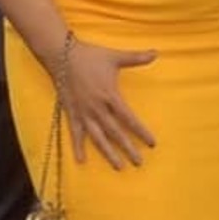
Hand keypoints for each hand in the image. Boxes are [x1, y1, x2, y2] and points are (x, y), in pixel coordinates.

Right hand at [59, 40, 157, 168]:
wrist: (61, 56)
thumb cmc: (90, 56)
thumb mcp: (115, 56)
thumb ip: (136, 57)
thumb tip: (156, 53)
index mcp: (110, 96)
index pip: (129, 119)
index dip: (141, 132)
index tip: (152, 143)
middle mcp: (97, 108)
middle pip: (115, 133)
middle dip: (128, 148)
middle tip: (139, 162)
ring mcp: (83, 113)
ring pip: (98, 137)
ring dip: (108, 153)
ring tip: (118, 167)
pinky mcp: (71, 113)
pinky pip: (75, 133)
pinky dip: (78, 147)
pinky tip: (81, 160)